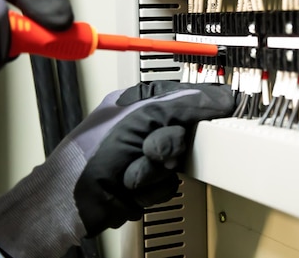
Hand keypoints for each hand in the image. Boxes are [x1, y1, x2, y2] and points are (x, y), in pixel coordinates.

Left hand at [0, 81, 234, 257]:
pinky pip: (169, 184)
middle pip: (183, 132)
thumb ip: (183, 104)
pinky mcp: (146, 183)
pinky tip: (131, 187)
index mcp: (138, 101)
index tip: (225, 108)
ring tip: (131, 172)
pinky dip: (152, 189)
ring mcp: (143, 157)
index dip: (202, 104)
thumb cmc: (90, 154)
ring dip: (156, 171)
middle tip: (150, 151)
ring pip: (178, 161)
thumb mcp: (141, 117)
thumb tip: (217, 96)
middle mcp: (142, 127)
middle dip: (169, 147)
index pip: (183, 96)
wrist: (73, 201)